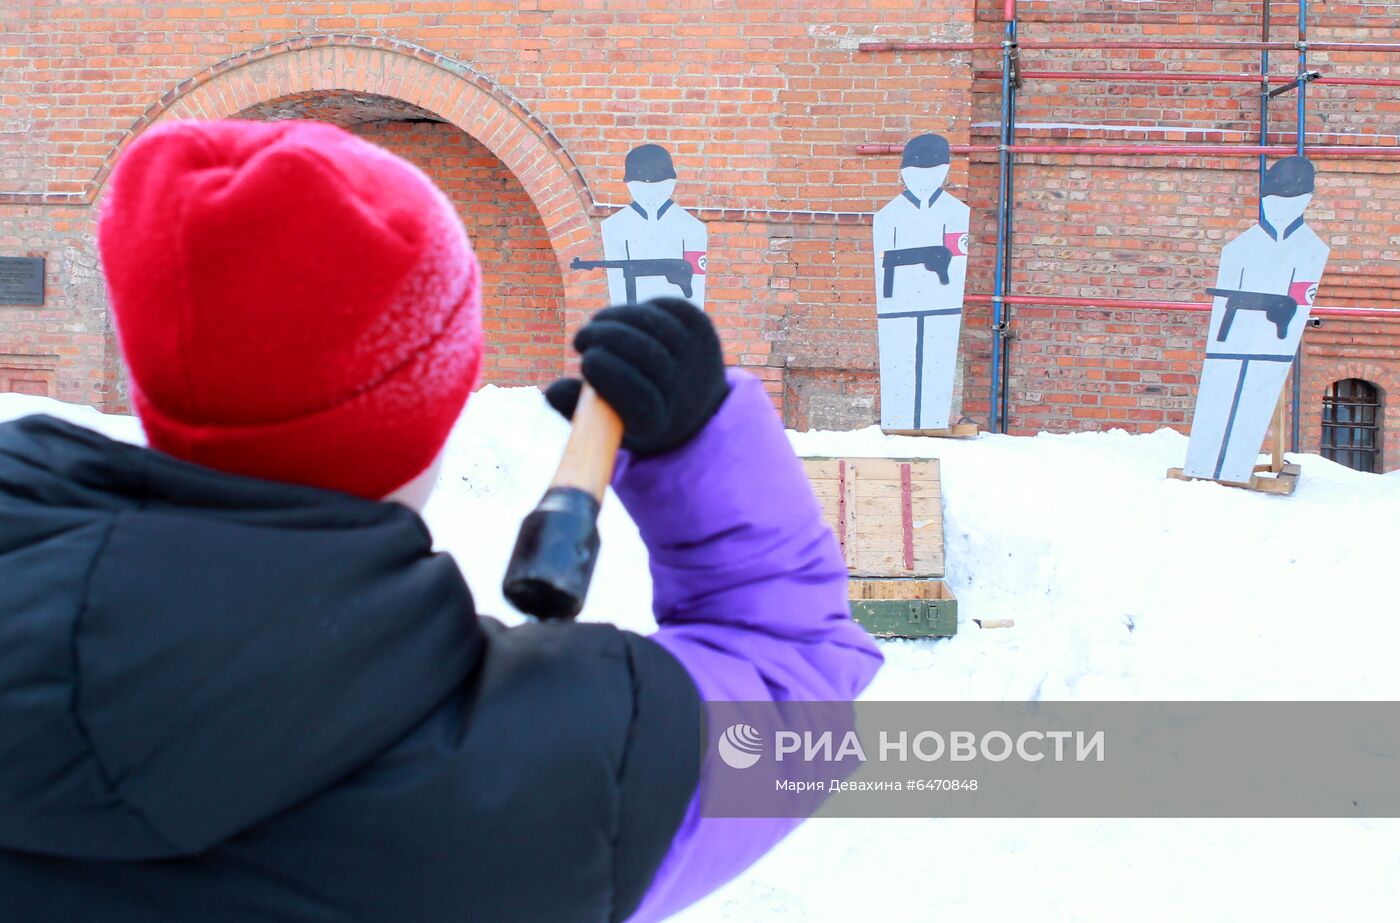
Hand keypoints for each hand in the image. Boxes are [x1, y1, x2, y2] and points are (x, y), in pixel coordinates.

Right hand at [545, 298, 728, 456]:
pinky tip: (624, 320)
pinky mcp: (703, 328)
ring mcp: (699, 357)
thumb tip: (553, 392)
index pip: (641, 398)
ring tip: (597, 325)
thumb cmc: (632, 412)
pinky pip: (667, 307)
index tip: (586, 361)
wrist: (692, 404)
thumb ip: (573, 409)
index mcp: (661, 422)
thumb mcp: (601, 421)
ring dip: (618, 317)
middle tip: (580, 339)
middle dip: (607, 338)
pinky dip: (640, 308)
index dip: (612, 375)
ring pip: (655, 324)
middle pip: (648, 355)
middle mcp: (687, 390)